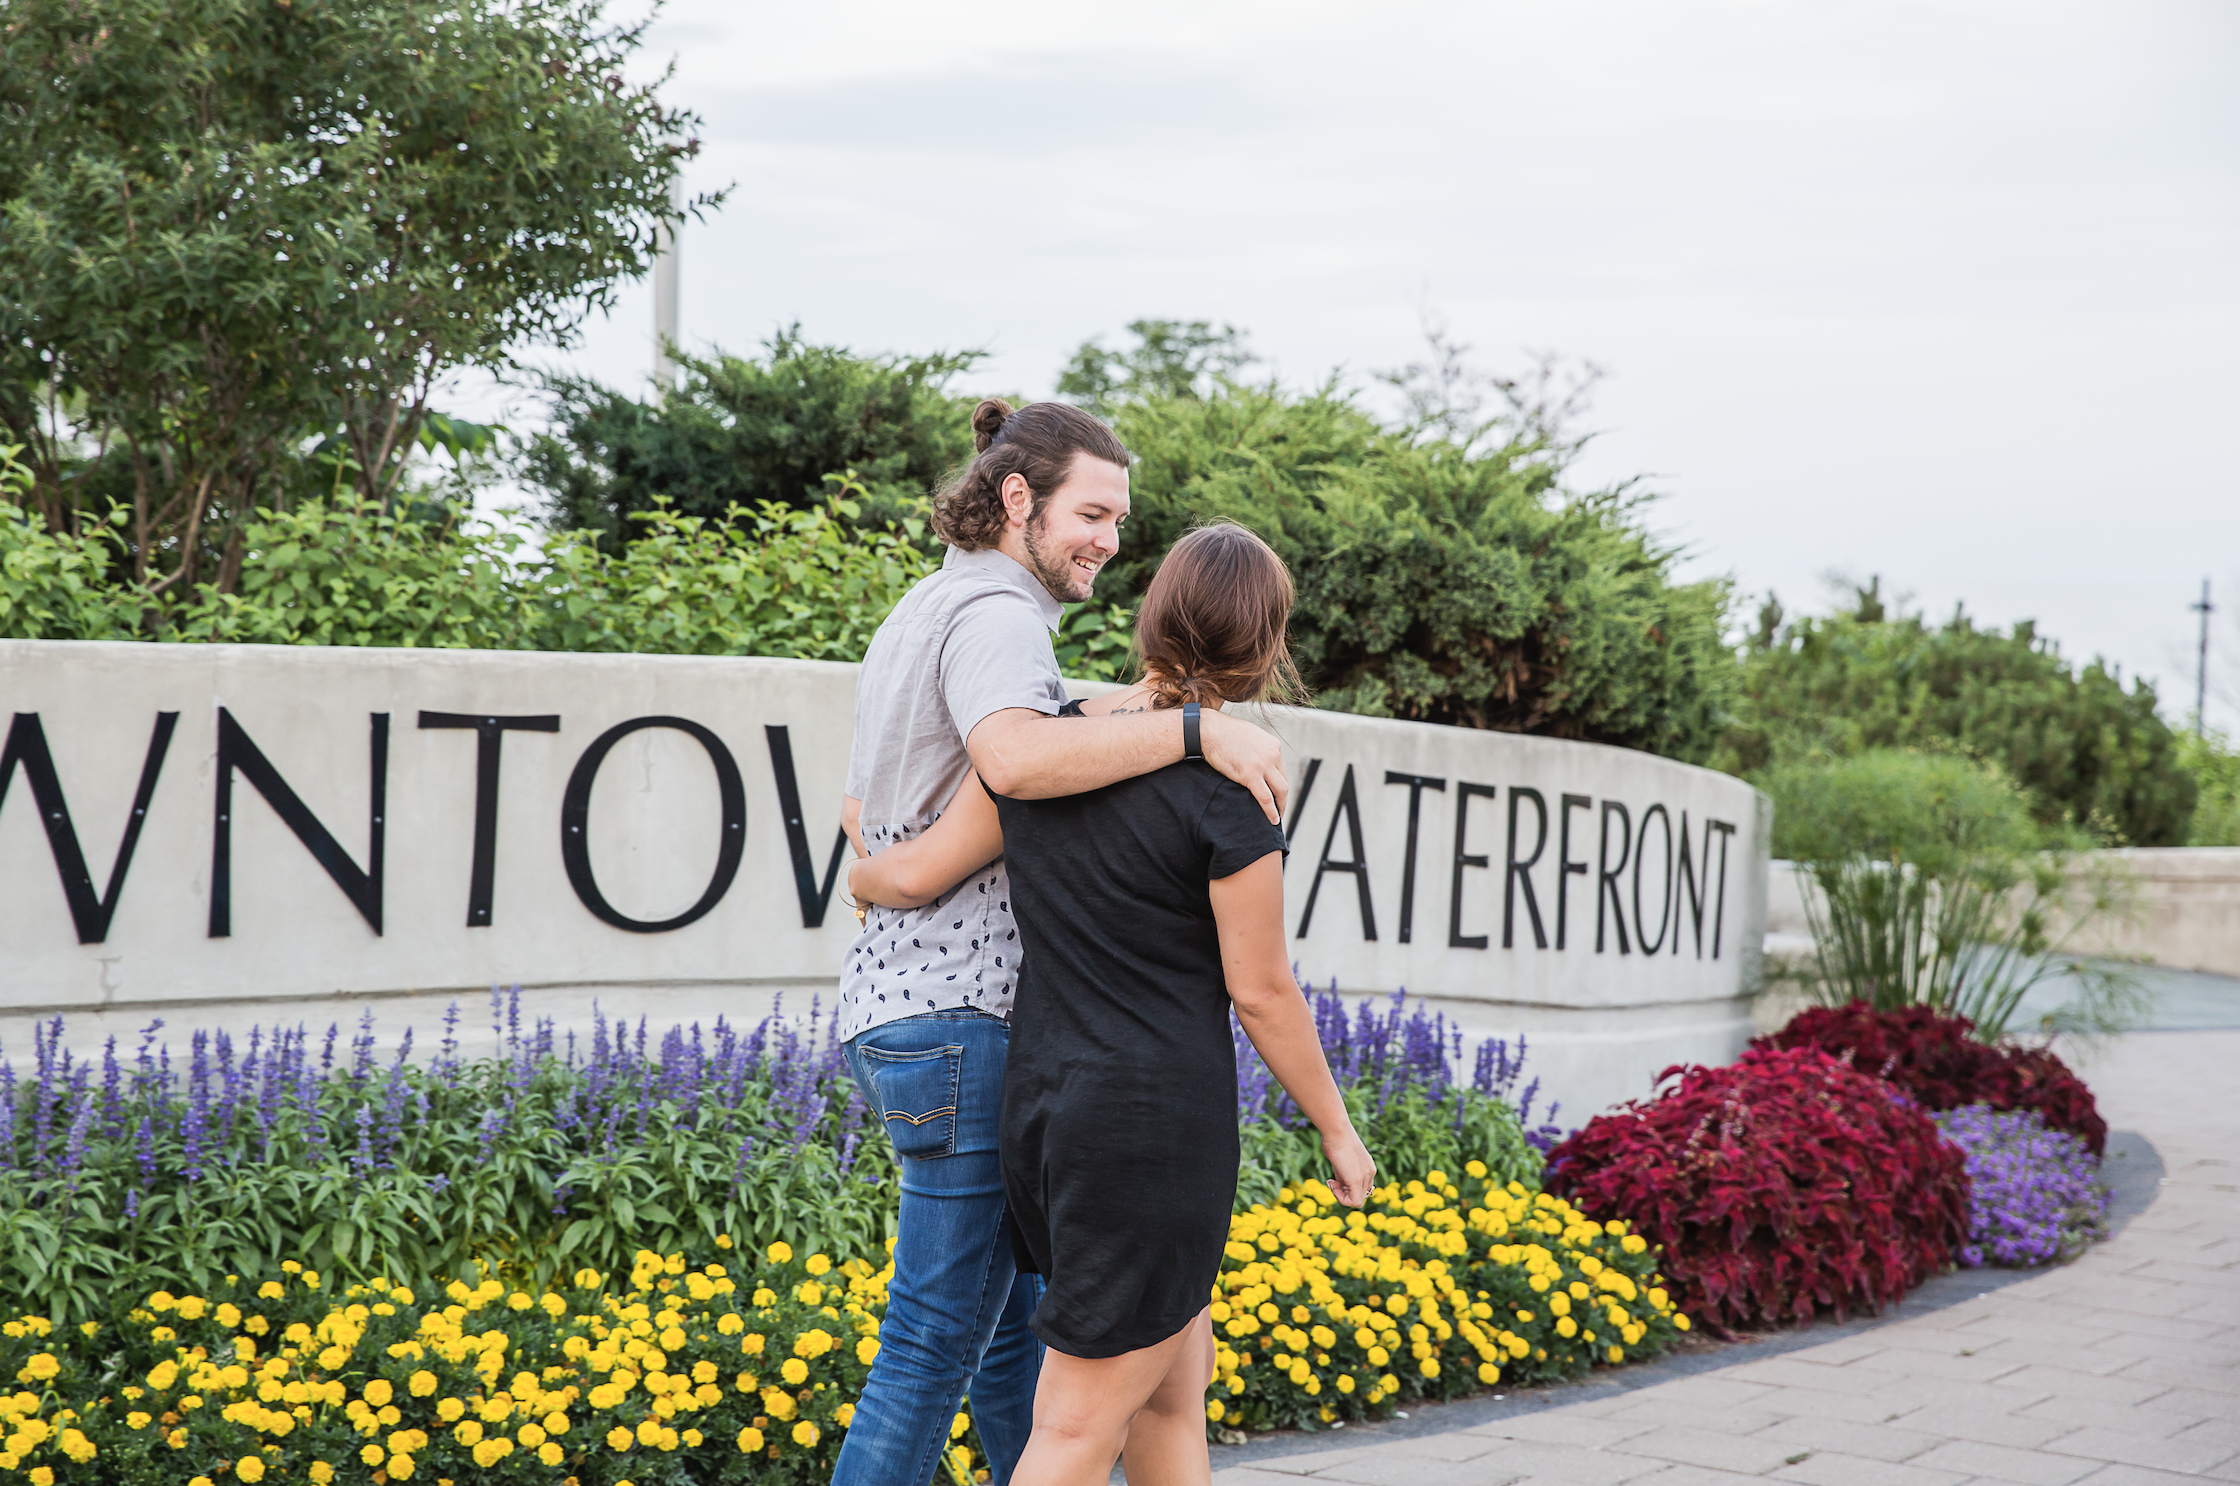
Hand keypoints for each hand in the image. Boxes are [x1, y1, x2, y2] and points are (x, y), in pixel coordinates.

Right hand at [1200, 709, 1288, 823]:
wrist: (1208, 731)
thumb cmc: (1222, 732)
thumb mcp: (1248, 735)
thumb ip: (1257, 746)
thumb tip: (1255, 756)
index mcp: (1273, 745)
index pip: (1281, 769)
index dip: (1279, 783)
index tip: (1276, 793)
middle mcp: (1273, 754)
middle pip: (1284, 781)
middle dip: (1283, 797)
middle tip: (1279, 808)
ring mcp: (1263, 765)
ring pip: (1280, 791)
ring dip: (1281, 806)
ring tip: (1277, 817)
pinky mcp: (1251, 775)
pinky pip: (1266, 798)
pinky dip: (1271, 811)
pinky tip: (1273, 820)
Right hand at [1321, 1127, 1375, 1207]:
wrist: (1336, 1130)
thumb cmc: (1335, 1138)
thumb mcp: (1341, 1158)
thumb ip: (1343, 1173)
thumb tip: (1339, 1183)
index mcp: (1368, 1166)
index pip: (1362, 1187)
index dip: (1348, 1187)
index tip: (1335, 1178)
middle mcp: (1370, 1172)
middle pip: (1360, 1194)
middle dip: (1345, 1192)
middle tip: (1332, 1181)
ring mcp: (1365, 1176)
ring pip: (1357, 1201)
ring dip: (1341, 1196)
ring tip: (1332, 1182)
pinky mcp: (1357, 1180)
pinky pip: (1353, 1202)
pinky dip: (1341, 1198)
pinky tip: (1332, 1184)